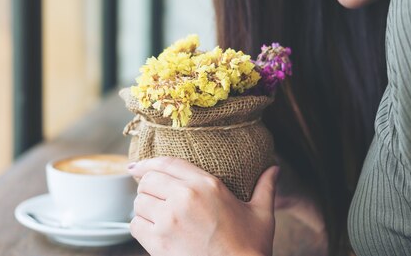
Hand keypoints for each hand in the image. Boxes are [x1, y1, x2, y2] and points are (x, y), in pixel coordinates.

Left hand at [128, 157, 278, 255]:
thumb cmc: (250, 247)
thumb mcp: (261, 213)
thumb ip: (266, 187)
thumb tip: (275, 169)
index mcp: (207, 185)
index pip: (167, 163)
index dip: (148, 162)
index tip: (137, 165)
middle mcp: (184, 197)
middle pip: (148, 180)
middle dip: (148, 187)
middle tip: (155, 196)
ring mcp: (168, 220)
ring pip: (139, 202)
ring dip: (144, 207)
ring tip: (155, 214)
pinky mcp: (158, 242)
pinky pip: (135, 225)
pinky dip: (141, 227)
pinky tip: (153, 231)